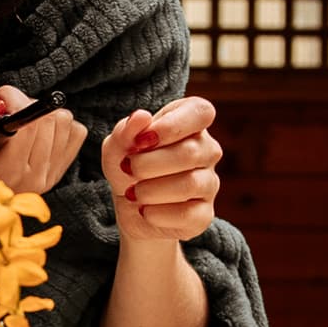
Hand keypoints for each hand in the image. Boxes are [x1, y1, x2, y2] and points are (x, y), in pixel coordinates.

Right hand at [0, 86, 83, 197]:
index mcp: (8, 175)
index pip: (28, 126)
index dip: (12, 100)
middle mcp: (35, 178)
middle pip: (49, 120)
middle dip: (22, 103)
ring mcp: (49, 177)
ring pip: (64, 123)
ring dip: (39, 112)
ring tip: (13, 119)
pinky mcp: (56, 172)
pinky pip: (75, 134)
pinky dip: (56, 124)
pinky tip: (32, 130)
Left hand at [105, 97, 222, 245]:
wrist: (132, 208)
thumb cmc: (129, 167)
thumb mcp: (117, 147)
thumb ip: (125, 131)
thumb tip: (140, 117)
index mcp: (190, 123)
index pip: (200, 112)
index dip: (172, 125)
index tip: (143, 140)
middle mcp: (207, 150)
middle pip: (190, 152)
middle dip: (148, 163)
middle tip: (128, 169)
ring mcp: (209, 183)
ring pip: (190, 184)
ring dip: (151, 190)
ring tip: (132, 193)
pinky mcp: (204, 214)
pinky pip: (188, 214)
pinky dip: (158, 214)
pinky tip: (145, 211)